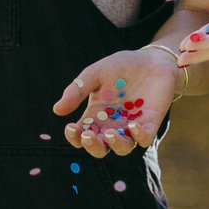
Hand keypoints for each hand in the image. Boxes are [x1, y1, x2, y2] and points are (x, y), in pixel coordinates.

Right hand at [53, 47, 177, 157]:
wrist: (151, 60)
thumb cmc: (120, 67)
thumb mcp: (95, 74)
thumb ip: (77, 91)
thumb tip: (57, 110)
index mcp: (95, 117)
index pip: (81, 135)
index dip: (74, 137)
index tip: (71, 127)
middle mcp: (112, 126)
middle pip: (100, 148)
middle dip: (92, 146)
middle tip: (89, 136)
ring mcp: (131, 127)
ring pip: (122, 148)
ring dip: (115, 144)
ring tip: (111, 133)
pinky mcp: (149, 124)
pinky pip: (144, 139)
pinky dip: (139, 136)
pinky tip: (133, 125)